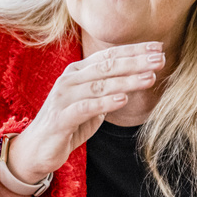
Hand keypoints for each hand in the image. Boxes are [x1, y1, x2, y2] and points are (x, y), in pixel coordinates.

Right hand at [0, 42, 163, 196]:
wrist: (36, 149)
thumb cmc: (69, 123)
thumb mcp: (93, 102)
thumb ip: (111, 88)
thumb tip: (140, 77)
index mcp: (78, 72)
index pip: (109, 55)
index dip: (134, 50)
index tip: (158, 47)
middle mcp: (70, 79)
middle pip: (107, 66)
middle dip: (135, 61)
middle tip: (160, 58)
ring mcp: (63, 97)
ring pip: (99, 85)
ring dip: (127, 80)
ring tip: (150, 77)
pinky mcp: (60, 118)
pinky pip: (85, 107)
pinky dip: (105, 103)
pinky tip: (123, 100)